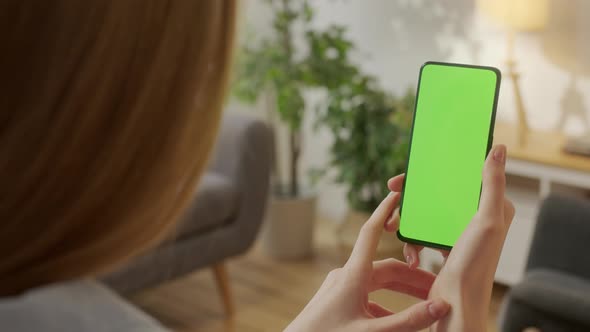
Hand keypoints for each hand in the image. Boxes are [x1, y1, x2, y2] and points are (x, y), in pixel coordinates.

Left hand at [285, 190, 449, 331]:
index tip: (397, 194)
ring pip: (378, 284)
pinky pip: (367, 298)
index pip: (371, 233)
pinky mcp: (337, 302)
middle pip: (386, 267)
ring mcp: (340, 289)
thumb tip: (440, 306)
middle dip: (413, 276)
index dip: (385, 211)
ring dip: (402, 292)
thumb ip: (406, 321)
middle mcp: (346, 276)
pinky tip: (399, 321)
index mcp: (352, 275)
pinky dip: (387, 305)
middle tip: (438, 286)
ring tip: (425, 304)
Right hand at [387, 144, 514, 330]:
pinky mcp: (445, 245)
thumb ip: (493, 183)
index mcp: (492, 206)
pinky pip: (424, 233)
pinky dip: (413, 241)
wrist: (457, 305)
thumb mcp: (486, 220)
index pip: (464, 175)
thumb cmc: (475, 266)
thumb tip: (498, 149)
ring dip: (409, 219)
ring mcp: (460, 232)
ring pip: (429, 212)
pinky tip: (410, 253)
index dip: (439, 167)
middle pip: (441, 192)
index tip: (415, 168)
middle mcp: (478, 217)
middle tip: (394, 190)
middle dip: (415, 194)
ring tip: (392, 225)